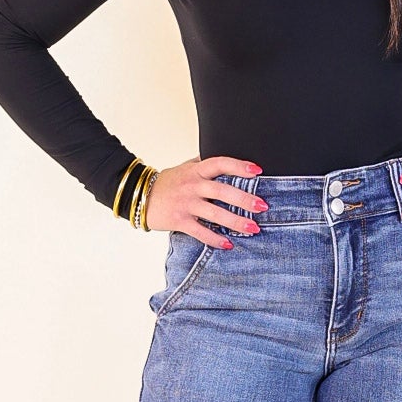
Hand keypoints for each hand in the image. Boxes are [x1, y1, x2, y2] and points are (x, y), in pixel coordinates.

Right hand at [144, 155, 268, 246]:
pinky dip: (215, 239)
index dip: (239, 166)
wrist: (139, 196)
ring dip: (236, 222)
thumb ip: (204, 163)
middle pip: (222, 191)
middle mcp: (191, 185)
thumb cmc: (167, 182)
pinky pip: (200, 232)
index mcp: (195, 170)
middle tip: (263, 206)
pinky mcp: (179, 221)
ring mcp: (185, 204)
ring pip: (214, 213)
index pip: (220, 163)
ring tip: (254, 228)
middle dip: (244, 199)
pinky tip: (229, 244)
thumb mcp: (185, 167)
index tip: (258, 171)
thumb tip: (227, 157)